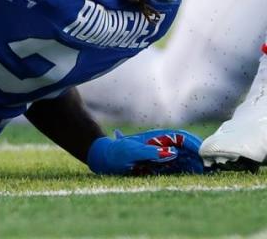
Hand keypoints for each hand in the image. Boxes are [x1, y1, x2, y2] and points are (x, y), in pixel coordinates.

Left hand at [87, 129, 203, 175]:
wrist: (104, 159)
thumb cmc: (116, 153)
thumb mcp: (130, 151)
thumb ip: (149, 152)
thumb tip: (171, 154)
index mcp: (157, 138)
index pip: (181, 137)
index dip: (193, 144)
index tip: (203, 153)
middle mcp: (163, 145)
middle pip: (187, 147)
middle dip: (199, 155)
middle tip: (208, 166)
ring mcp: (163, 155)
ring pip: (186, 157)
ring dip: (195, 163)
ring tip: (205, 172)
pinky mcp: (160, 166)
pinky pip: (178, 167)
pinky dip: (188, 170)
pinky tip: (194, 176)